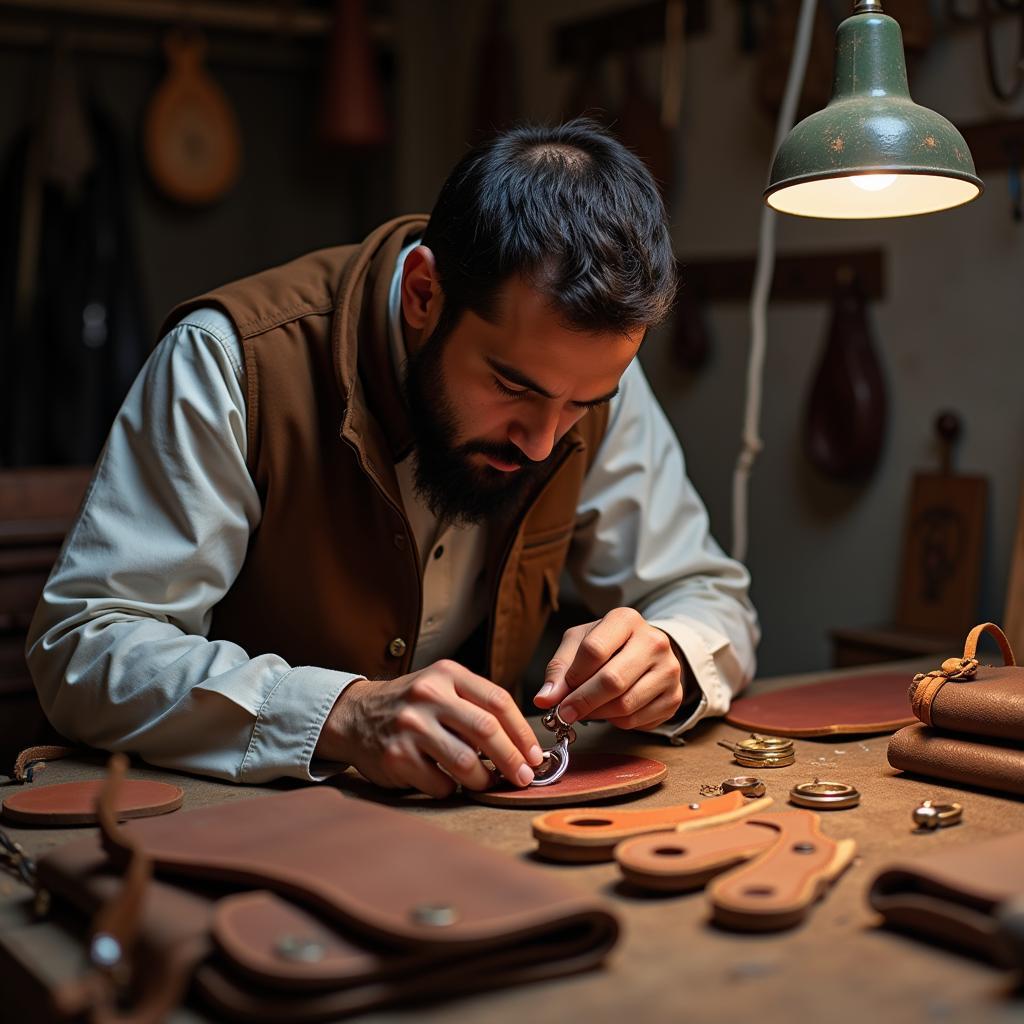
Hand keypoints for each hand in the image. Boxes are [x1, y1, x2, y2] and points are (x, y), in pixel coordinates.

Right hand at [315, 660, 543, 797]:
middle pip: (486, 730)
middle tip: (523, 778)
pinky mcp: (396, 756)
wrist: (355, 715)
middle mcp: (428, 695)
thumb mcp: (442, 687)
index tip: (534, 755)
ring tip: (486, 783)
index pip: (498, 701)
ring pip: (465, 762)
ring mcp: (410, 726)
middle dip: (512, 759)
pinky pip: (439, 783)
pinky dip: (451, 789)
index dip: (522, 732)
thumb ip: (477, 706)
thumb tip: (523, 744)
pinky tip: (449, 783)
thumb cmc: (413, 706)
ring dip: (483, 780)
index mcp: (446, 674)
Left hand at [534, 607, 683, 729]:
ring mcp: (669, 670)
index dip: (573, 676)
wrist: (646, 652)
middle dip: (582, 702)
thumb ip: (560, 669)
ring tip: (587, 709)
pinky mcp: (674, 696)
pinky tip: (610, 711)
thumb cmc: (607, 645)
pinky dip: (616, 722)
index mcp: (626, 619)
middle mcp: (654, 641)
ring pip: (625, 704)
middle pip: (612, 680)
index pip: (594, 649)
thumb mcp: (578, 644)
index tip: (558, 694)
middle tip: (564, 714)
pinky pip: (637, 720)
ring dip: (598, 714)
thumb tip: (545, 699)